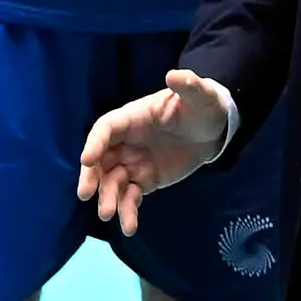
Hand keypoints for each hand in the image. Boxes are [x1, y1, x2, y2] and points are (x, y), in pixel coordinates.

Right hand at [79, 71, 234, 234]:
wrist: (214, 130)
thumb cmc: (201, 106)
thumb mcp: (200, 94)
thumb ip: (188, 85)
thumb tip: (175, 75)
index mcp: (132, 117)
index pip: (106, 128)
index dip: (95, 142)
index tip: (87, 159)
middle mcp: (126, 141)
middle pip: (101, 159)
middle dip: (92, 176)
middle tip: (86, 194)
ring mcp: (134, 162)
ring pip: (113, 182)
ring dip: (108, 198)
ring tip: (109, 214)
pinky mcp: (145, 180)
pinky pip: (131, 196)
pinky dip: (128, 210)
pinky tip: (130, 226)